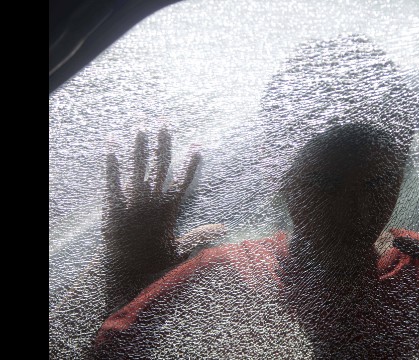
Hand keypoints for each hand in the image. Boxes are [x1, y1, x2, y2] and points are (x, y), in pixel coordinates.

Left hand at [102, 128, 200, 307]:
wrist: (126, 273)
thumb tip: (225, 229)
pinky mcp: (113, 204)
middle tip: (165, 119)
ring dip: (140, 142)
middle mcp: (152, 199)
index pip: (183, 179)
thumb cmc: (154, 264)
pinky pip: (112, 177)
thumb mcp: (181, 251)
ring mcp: (132, 200)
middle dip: (163, 140)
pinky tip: (111, 142)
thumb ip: (201, 236)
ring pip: (138, 164)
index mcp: (169, 209)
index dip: (191, 162)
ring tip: (141, 122)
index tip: (197, 145)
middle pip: (160, 164)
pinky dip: (111, 159)